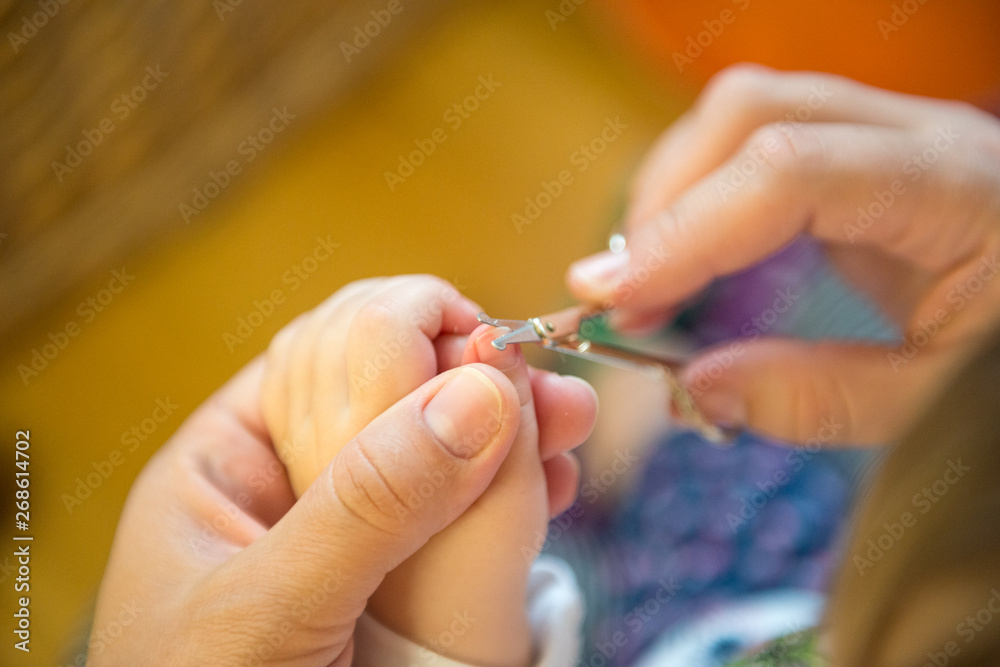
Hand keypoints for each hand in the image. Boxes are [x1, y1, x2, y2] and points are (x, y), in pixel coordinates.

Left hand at [89, 316, 525, 663]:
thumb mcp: (270, 613)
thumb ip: (367, 507)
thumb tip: (475, 393)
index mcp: (225, 463)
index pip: (322, 354)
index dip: (409, 332)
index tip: (495, 344)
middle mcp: (285, 487)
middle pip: (390, 400)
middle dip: (480, 385)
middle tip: (557, 396)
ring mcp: (340, 536)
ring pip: (433, 457)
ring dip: (507, 435)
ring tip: (570, 433)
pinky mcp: (384, 585)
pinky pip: (451, 520)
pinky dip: (504, 499)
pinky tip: (549, 492)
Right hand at [567, 64, 999, 443]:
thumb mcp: (943, 400)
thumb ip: (823, 398)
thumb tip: (695, 388)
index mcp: (955, 189)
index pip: (790, 173)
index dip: (686, 231)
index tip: (612, 298)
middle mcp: (916, 137)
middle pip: (753, 114)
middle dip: (664, 203)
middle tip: (617, 297)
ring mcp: (885, 133)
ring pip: (746, 115)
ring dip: (673, 194)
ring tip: (641, 283)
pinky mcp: (857, 153)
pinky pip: (756, 144)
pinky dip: (700, 196)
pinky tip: (685, 256)